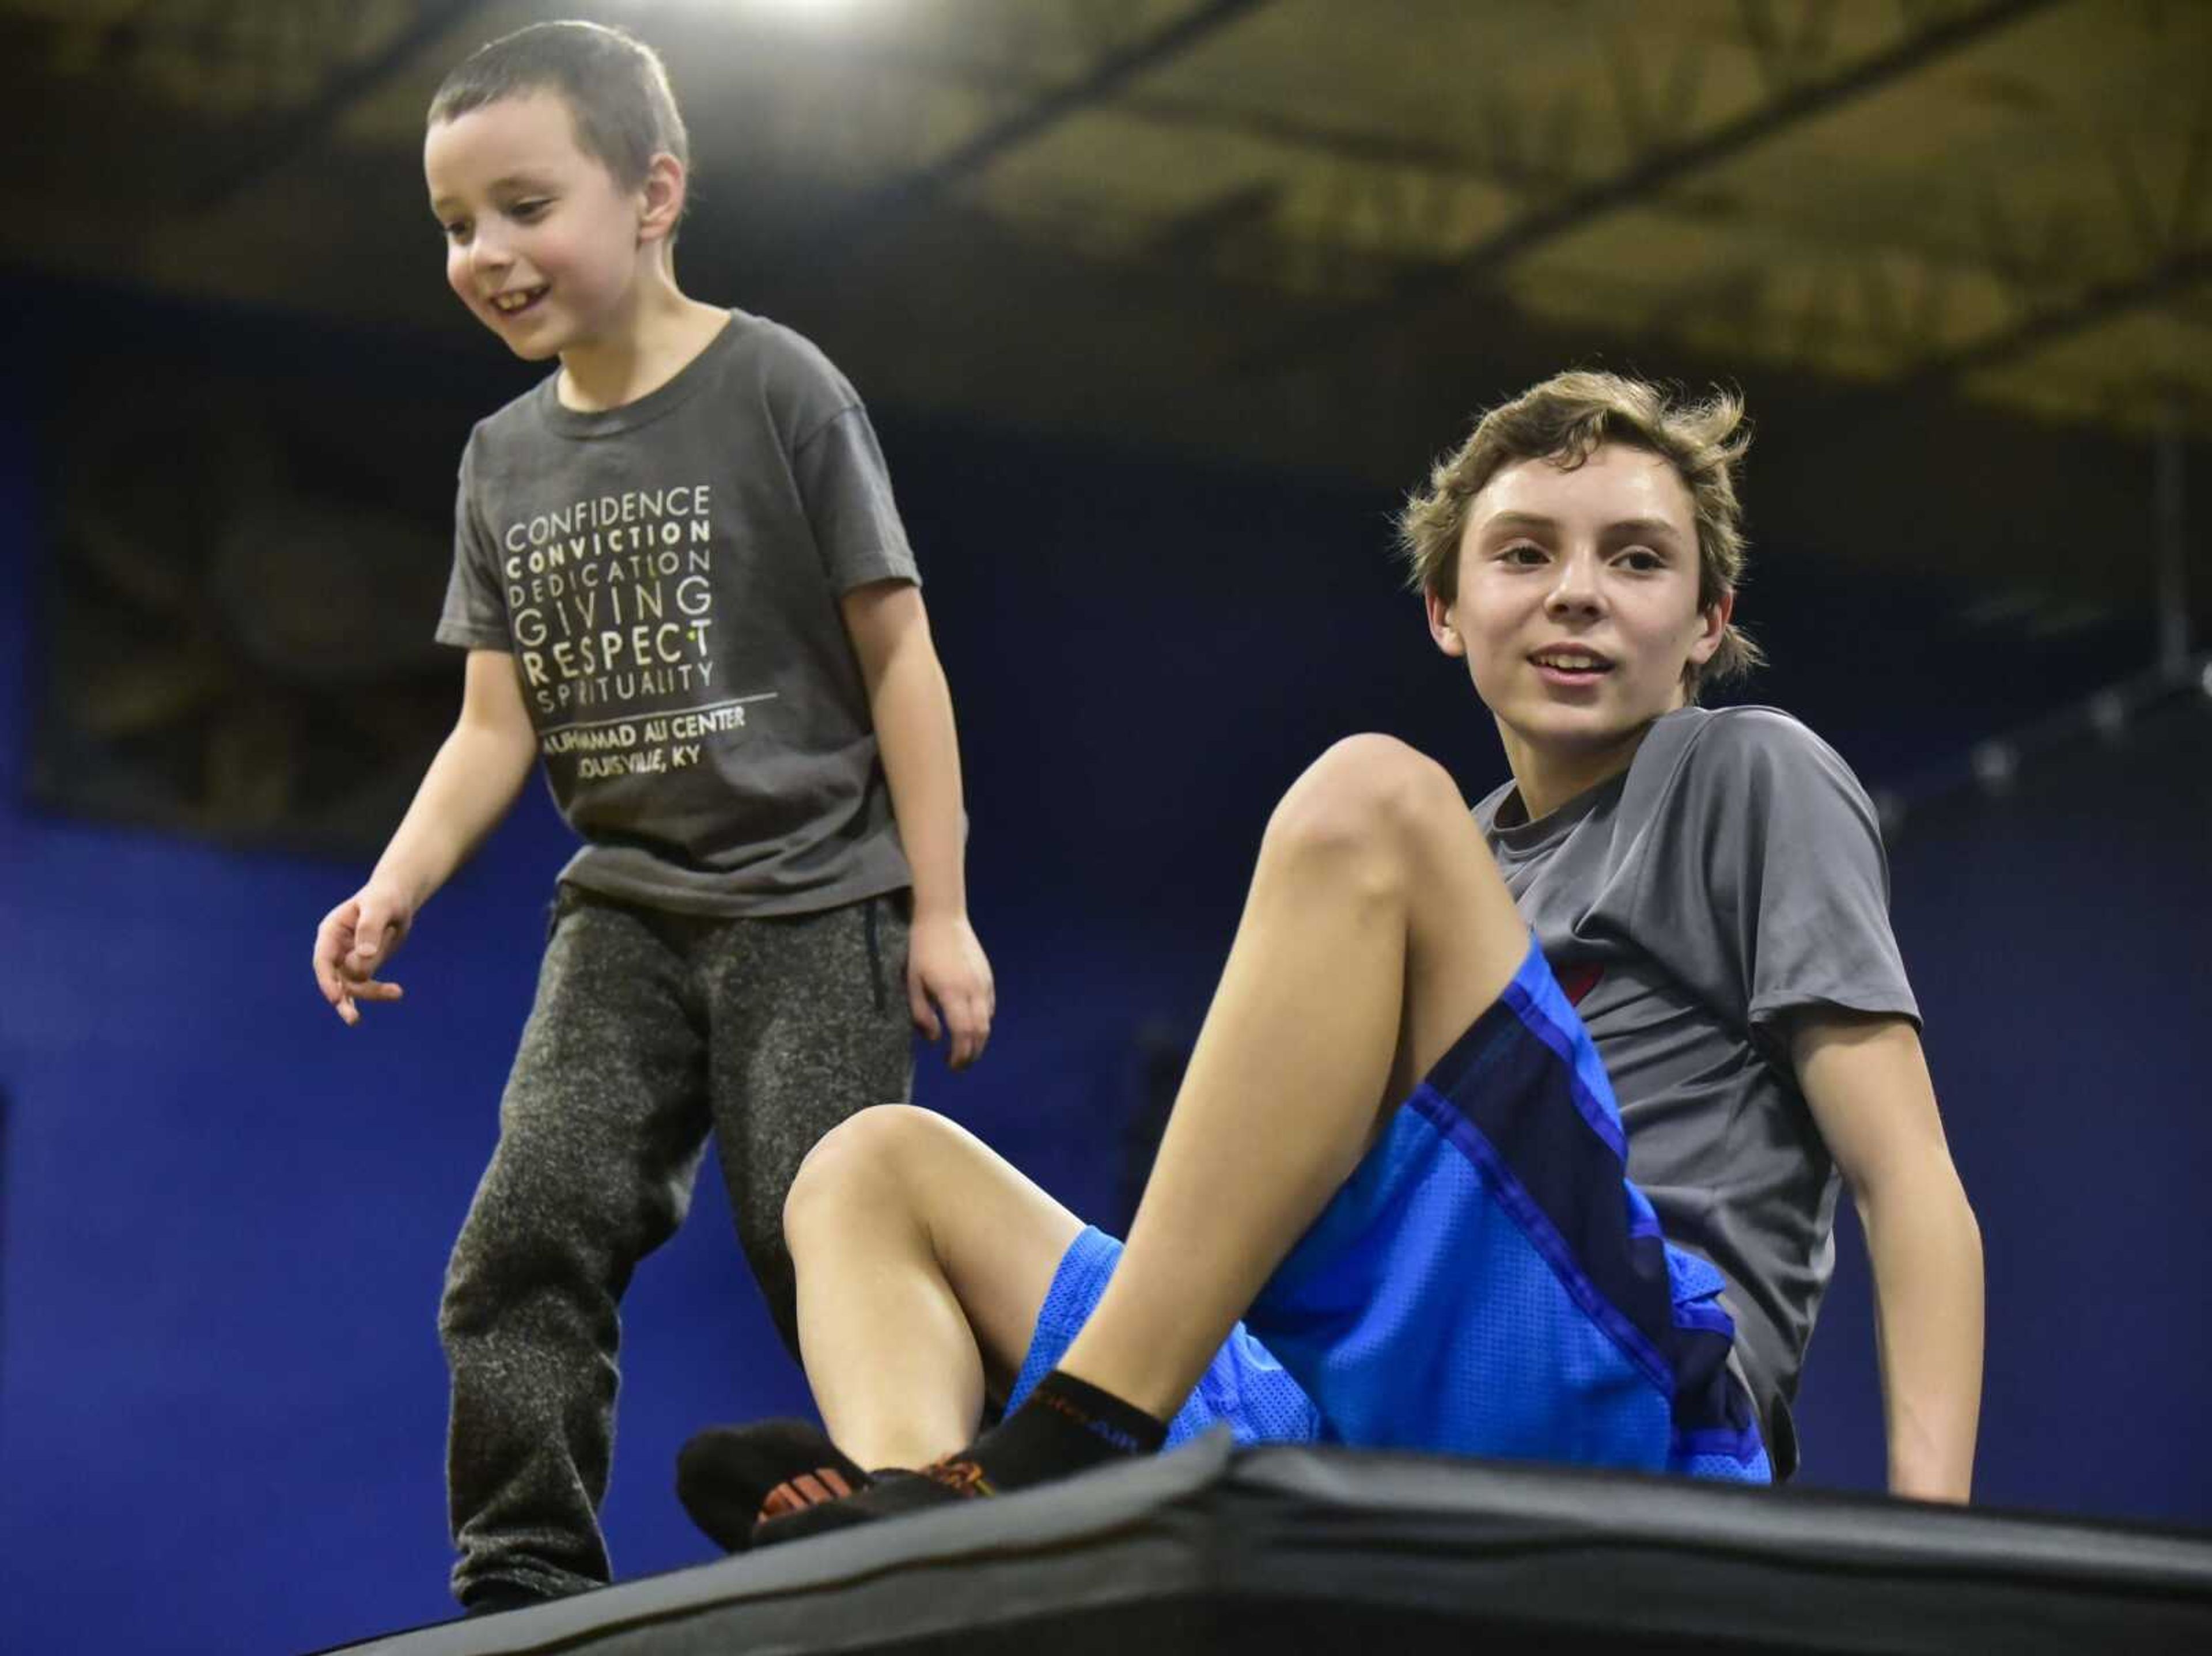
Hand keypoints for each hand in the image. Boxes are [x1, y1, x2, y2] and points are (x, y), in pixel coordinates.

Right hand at [312, 881, 414, 1025]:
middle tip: (353, 1019)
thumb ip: (370, 928)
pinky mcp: (365, 966)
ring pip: (354, 985)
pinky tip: (393, 995)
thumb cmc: (385, 897)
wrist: (398, 899)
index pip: (322, 961)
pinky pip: (366, 985)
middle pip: (337, 979)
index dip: (327, 981)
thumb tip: (364, 954)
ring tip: (397, 992)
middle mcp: (336, 949)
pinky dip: (377, 992)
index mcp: (330, 932)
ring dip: (374, 991)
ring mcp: (349, 959)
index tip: (336, 998)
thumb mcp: (379, 907)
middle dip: (344, 999)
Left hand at [906, 910, 993, 1069]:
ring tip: (962, 1048)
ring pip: (987, 1021)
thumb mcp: (912, 983)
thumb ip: (921, 1014)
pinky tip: (968, 1023)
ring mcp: (984, 983)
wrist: (943, 918)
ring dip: (977, 1039)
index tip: (951, 1065)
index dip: (960, 1055)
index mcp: (952, 993)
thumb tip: (935, 1039)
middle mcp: (973, 990)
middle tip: (958, 1064)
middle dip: (971, 1053)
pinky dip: (981, 1021)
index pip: (964, 1034)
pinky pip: (989, 1007)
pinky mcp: (988, 977)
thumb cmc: (922, 950)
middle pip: (980, 1032)